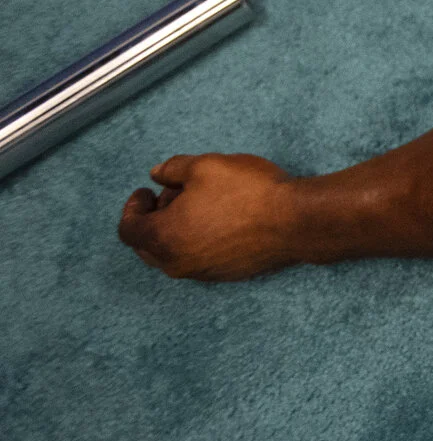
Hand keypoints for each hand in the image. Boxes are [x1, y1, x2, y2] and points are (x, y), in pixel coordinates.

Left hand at [118, 153, 303, 280]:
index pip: (128, 229)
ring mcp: (201, 272)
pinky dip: (196, 241)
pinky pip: (197, 259)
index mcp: (163, 237)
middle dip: (154, 219)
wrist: (295, 222)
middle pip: (147, 246)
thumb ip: (174, 168)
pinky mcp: (224, 275)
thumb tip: (157, 174)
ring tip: (200, 205)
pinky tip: (219, 220)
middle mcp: (176, 262)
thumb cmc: (247, 191)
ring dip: (176, 230)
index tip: (148, 190)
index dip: (133, 207)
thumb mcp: (206, 166)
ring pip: (173, 254)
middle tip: (174, 194)